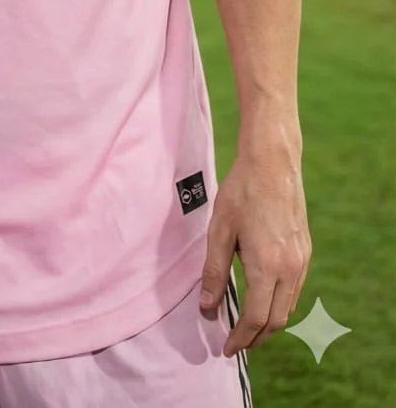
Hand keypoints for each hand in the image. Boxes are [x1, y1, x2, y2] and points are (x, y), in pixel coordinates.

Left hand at [199, 144, 310, 353]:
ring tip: (246, 327)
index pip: (256, 318)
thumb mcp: (219, 231)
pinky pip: (294, 290)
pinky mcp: (306, 252)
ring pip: (288, 308)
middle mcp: (290, 270)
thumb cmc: (240, 193)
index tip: (226, 348)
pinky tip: (263, 300)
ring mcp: (302, 261)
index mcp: (267, 267)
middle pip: (276, 320)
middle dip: (255, 337)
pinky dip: (279, 304)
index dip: (240, 337)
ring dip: (268, 323)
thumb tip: (206, 308)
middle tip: (235, 343)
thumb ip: (212, 271)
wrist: (272, 164)